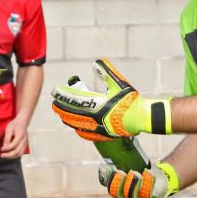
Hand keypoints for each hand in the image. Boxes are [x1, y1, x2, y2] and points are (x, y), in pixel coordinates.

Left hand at [0, 115, 28, 156]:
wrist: (22, 122)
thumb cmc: (15, 124)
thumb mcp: (9, 129)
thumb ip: (7, 138)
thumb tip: (4, 146)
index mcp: (20, 136)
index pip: (14, 145)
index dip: (7, 148)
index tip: (1, 149)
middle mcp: (24, 141)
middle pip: (17, 151)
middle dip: (8, 155)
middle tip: (1, 155)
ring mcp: (25, 144)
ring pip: (19, 154)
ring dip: (11, 157)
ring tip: (4, 156)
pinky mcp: (24, 146)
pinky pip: (20, 153)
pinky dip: (14, 156)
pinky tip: (9, 155)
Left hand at [51, 58, 171, 139]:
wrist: (142, 118)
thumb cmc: (131, 99)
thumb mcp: (120, 83)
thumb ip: (106, 72)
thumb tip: (95, 62)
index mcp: (98, 104)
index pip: (75, 99)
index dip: (64, 95)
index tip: (56, 91)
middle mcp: (95, 117)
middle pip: (72, 113)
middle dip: (61, 107)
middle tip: (54, 103)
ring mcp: (98, 128)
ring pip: (77, 124)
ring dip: (67, 118)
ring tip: (60, 114)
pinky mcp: (103, 134)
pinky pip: (86, 133)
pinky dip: (78, 129)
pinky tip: (75, 127)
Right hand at [99, 161, 178, 197]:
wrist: (164, 178)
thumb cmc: (145, 170)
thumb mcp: (133, 165)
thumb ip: (123, 159)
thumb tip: (115, 138)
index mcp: (120, 189)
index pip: (107, 185)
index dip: (104, 176)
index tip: (104, 165)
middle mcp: (127, 196)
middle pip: (116, 192)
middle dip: (116, 181)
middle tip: (119, 171)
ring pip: (130, 195)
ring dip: (131, 183)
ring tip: (134, 172)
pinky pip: (146, 192)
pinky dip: (146, 182)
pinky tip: (147, 173)